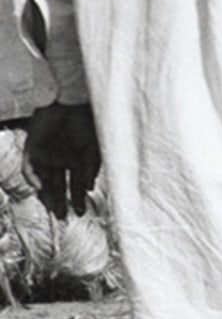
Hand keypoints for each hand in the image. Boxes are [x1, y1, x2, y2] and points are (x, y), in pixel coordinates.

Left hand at [24, 102, 99, 219]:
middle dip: (63, 201)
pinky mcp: (32, 149)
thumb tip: (89, 188)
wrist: (72, 101)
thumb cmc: (87, 122)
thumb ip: (92, 167)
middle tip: (66, 216)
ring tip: (55, 208)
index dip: (78, 197)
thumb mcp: (95, 147)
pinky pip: (29, 168)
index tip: (81, 211)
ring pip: (44, 180)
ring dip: (48, 195)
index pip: (76, 182)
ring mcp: (46, 155)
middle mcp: (61, 159)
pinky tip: (40, 188)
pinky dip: (33, 178)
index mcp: (77, 159)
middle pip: (59, 185)